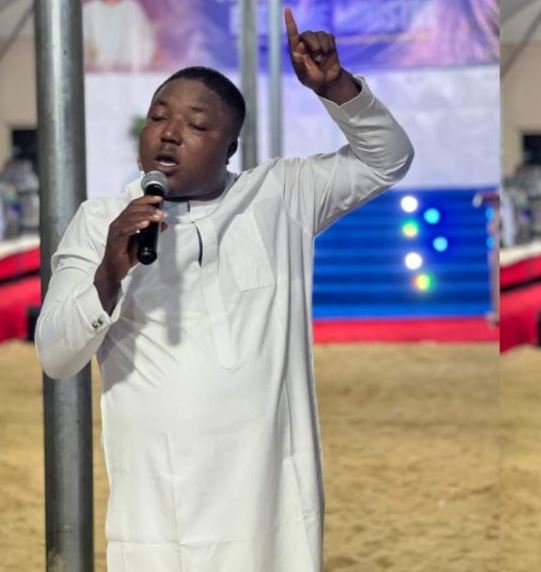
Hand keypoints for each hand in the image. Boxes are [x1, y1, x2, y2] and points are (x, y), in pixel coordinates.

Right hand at [94, 195, 165, 312]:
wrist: (114, 269)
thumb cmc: (125, 255)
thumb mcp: (142, 242)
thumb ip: (152, 232)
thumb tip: (164, 223)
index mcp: (124, 221)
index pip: (134, 205)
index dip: (147, 200)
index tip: (159, 199)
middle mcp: (118, 223)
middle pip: (133, 209)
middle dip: (149, 208)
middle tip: (161, 212)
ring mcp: (115, 231)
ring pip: (130, 217)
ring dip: (145, 215)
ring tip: (157, 217)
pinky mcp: (115, 240)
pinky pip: (125, 229)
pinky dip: (136, 225)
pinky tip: (145, 224)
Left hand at [285, 8, 340, 93]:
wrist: (327, 81)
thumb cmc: (313, 80)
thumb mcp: (305, 77)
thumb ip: (300, 66)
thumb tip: (296, 55)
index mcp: (296, 51)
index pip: (292, 35)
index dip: (290, 22)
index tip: (287, 10)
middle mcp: (304, 43)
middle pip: (308, 35)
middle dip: (315, 46)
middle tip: (318, 58)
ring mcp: (316, 41)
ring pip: (320, 35)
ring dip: (323, 48)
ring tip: (322, 59)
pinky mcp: (327, 41)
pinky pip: (329, 36)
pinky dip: (330, 46)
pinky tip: (328, 54)